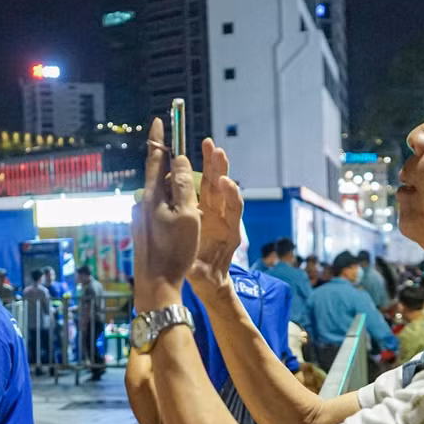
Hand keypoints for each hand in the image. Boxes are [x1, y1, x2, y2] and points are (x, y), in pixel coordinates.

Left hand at [133, 118, 200, 310]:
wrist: (156, 284)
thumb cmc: (174, 251)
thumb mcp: (186, 215)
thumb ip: (184, 185)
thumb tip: (179, 159)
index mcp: (151, 196)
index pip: (155, 159)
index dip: (159, 139)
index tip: (160, 120)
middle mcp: (142, 203)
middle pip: (162, 179)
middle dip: (177, 176)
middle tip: (191, 184)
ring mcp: (141, 217)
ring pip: (164, 198)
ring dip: (178, 199)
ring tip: (191, 217)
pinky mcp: (144, 230)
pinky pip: (162, 212)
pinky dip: (175, 213)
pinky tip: (182, 230)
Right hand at [188, 137, 243, 298]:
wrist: (210, 278)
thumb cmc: (208, 278)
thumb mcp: (203, 277)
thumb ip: (198, 271)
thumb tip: (190, 269)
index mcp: (229, 233)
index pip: (234, 209)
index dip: (231, 195)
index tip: (225, 182)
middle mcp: (224, 218)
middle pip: (225, 190)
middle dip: (221, 169)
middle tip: (217, 150)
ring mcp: (214, 212)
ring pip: (214, 185)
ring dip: (211, 165)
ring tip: (208, 144)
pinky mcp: (203, 210)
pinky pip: (202, 189)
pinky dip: (198, 174)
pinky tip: (189, 159)